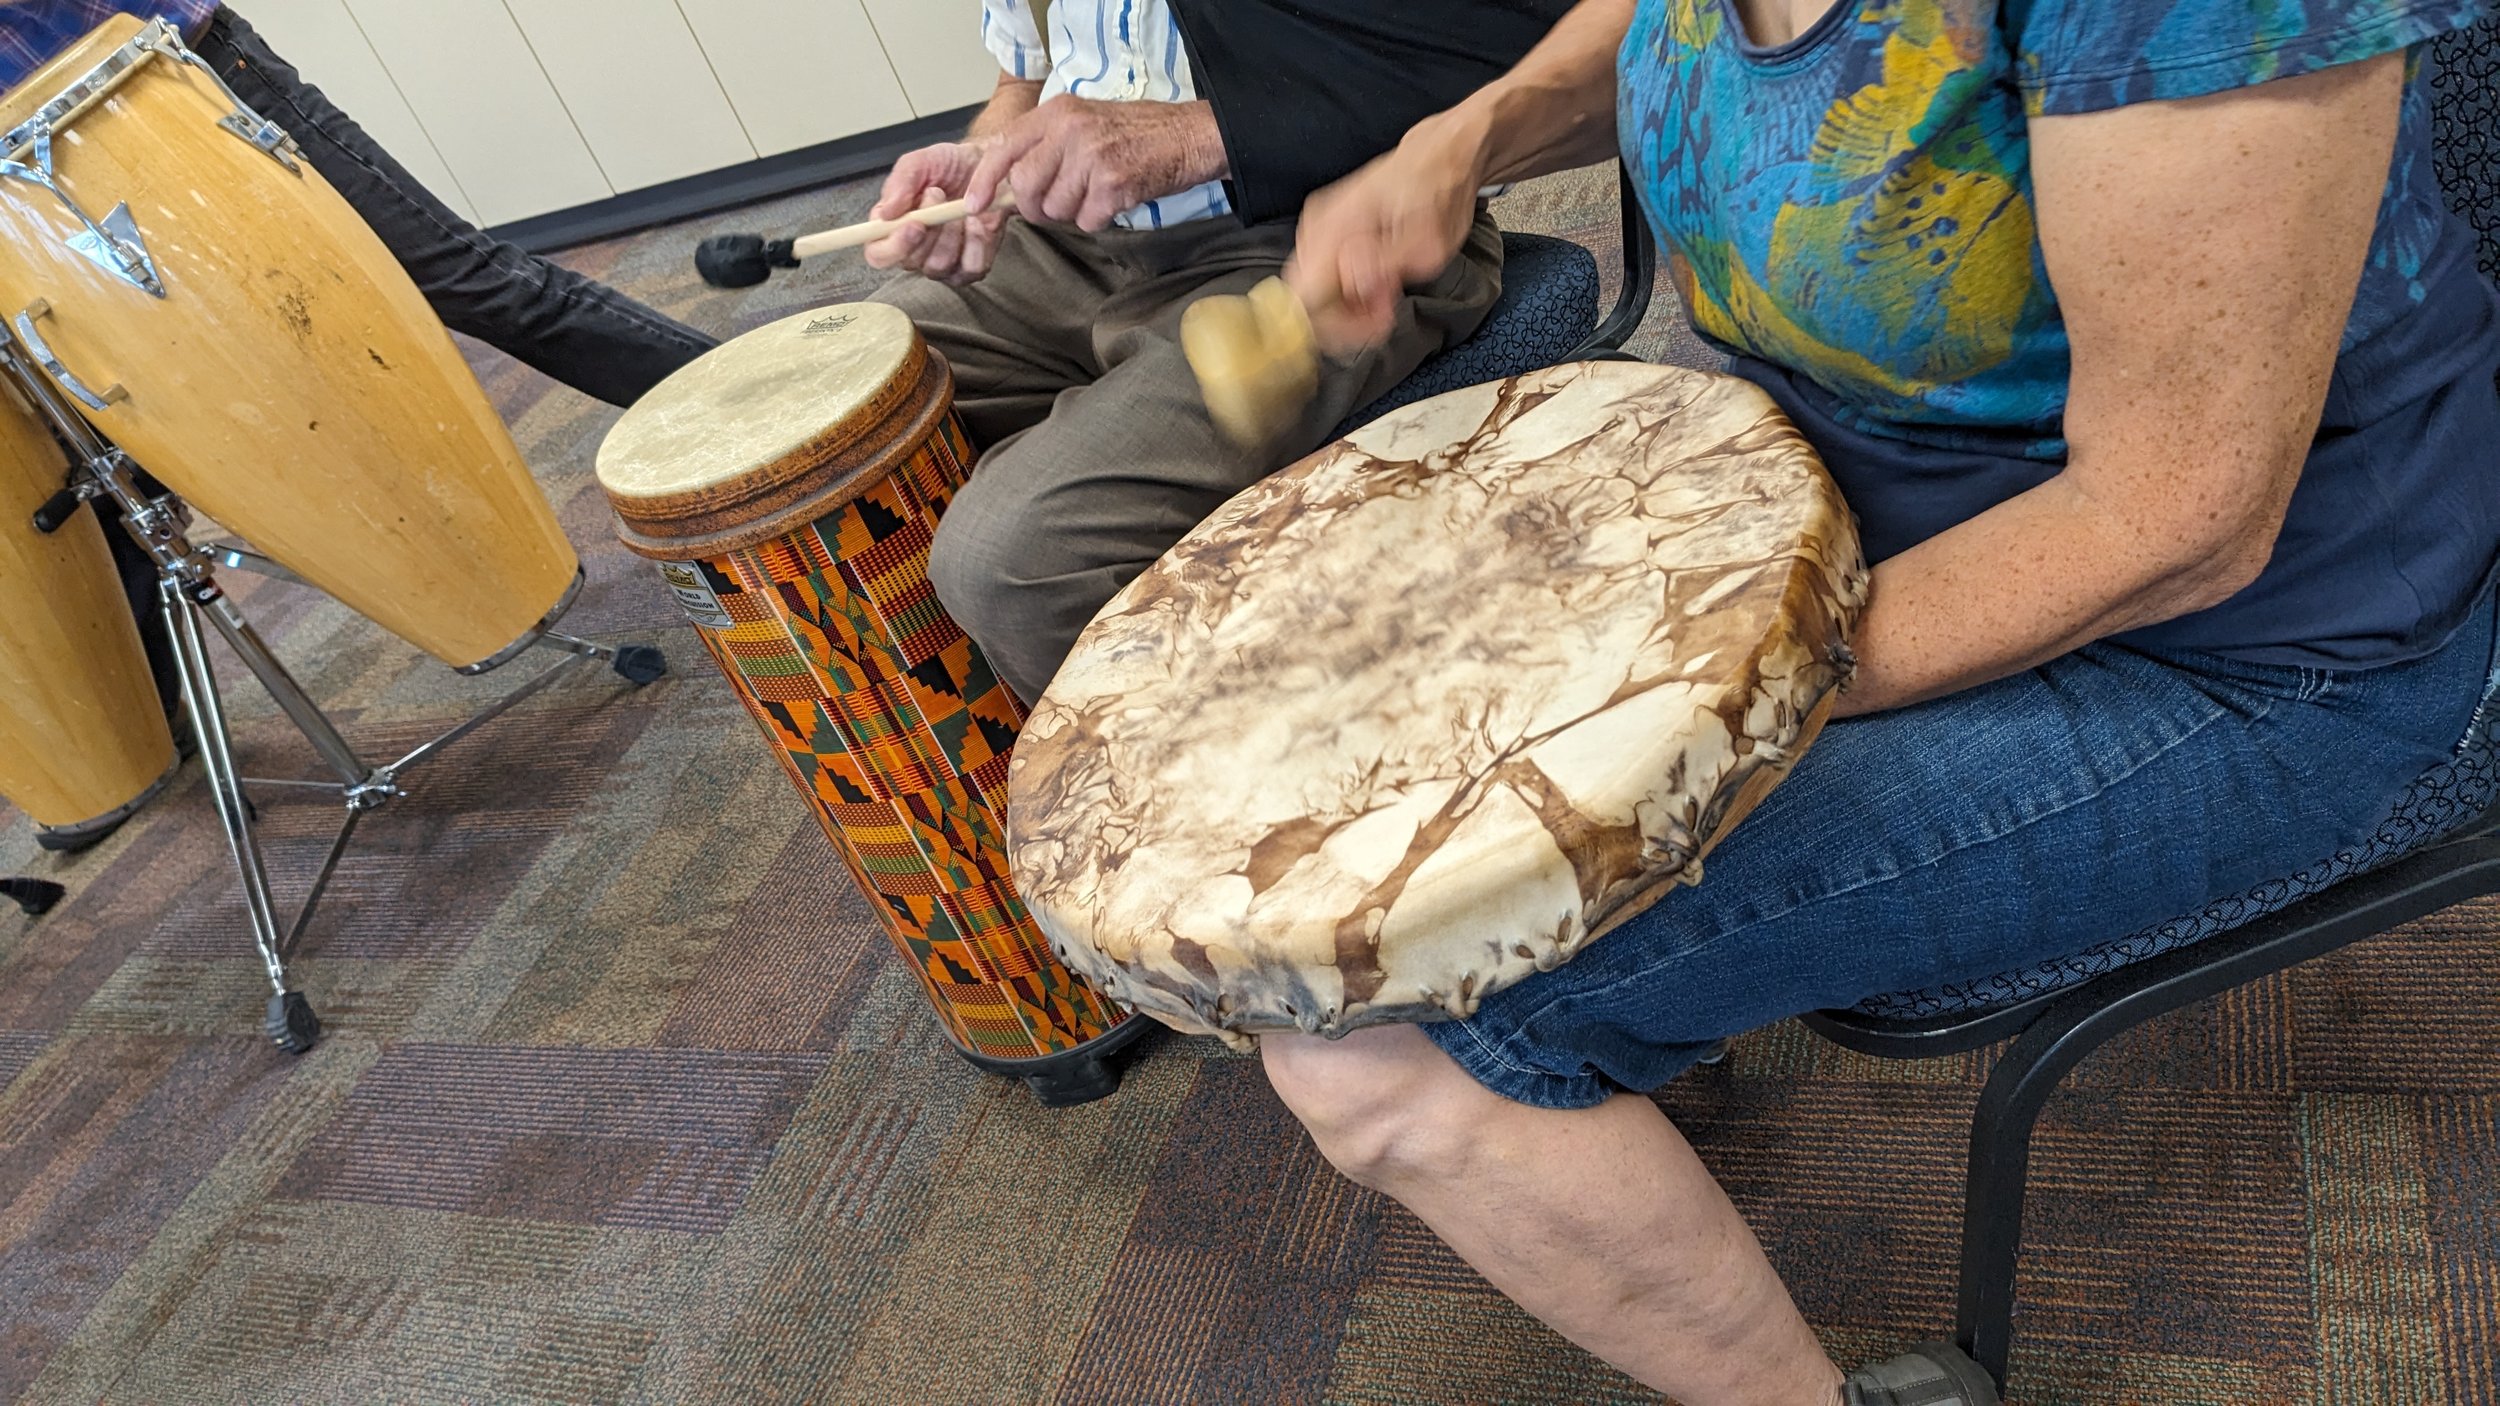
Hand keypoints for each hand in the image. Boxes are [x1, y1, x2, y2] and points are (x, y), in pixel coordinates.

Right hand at [864, 141, 1012, 284]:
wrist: (984, 166)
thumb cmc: (947, 166)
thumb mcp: (919, 162)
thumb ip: (899, 184)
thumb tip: (885, 214)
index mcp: (891, 228)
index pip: (878, 255)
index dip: (893, 247)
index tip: (915, 224)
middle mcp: (913, 250)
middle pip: (910, 262)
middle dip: (929, 229)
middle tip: (938, 193)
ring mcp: (941, 262)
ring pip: (939, 265)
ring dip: (951, 233)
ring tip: (956, 205)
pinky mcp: (969, 267)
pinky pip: (971, 267)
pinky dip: (977, 242)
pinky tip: (976, 222)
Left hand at [966, 96, 1226, 232]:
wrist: (1188, 136)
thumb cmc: (1136, 134)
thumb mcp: (1082, 122)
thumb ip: (1045, 146)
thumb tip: (1010, 186)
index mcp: (1057, 112)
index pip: (1005, 147)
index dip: (986, 180)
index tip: (975, 205)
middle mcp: (1070, 130)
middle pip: (1026, 186)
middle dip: (1036, 206)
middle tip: (1057, 204)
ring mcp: (1092, 156)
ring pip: (1055, 208)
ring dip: (1073, 213)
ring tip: (1096, 193)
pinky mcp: (1113, 184)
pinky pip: (1087, 221)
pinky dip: (1099, 220)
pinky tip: (1116, 200)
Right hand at [1285, 118, 1487, 355]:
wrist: (1439, 158)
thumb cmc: (1439, 193)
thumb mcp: (1428, 241)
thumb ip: (1386, 266)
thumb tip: (1352, 284)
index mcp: (1336, 225)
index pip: (1304, 295)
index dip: (1335, 323)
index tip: (1372, 324)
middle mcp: (1317, 224)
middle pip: (1304, 297)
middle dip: (1345, 317)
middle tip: (1385, 313)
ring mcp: (1317, 224)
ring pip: (1312, 288)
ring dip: (1348, 305)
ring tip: (1387, 295)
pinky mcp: (1324, 228)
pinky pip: (1321, 273)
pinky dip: (1347, 289)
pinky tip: (1376, 281)